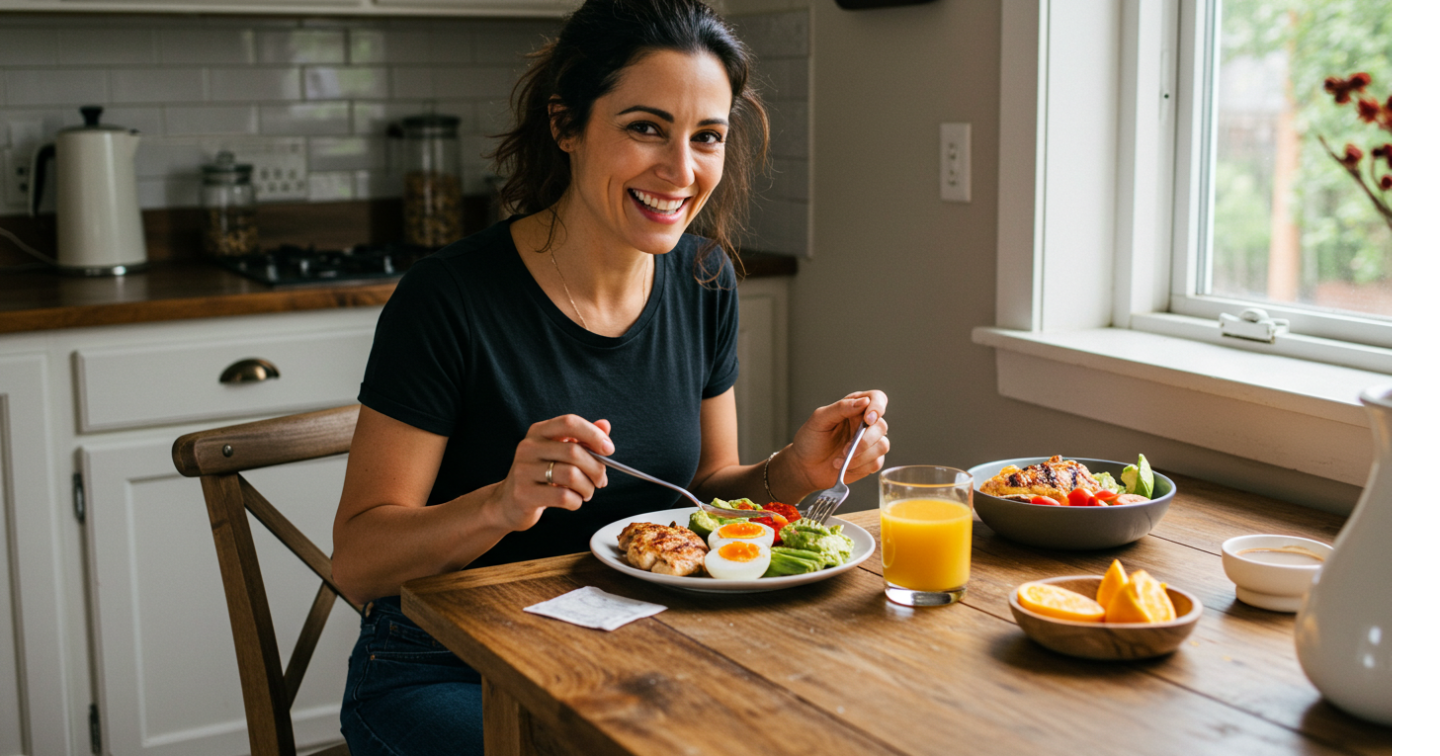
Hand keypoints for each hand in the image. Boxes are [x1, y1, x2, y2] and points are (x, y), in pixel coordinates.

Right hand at [489, 415, 612, 532]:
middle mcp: (528, 447)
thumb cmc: (541, 475)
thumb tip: (605, 425)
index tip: (609, 450)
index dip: (593, 435)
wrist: (509, 502)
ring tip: (586, 493)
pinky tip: (574, 501)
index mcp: (539, 431)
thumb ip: (582, 439)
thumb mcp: (559, 453)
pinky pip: (563, 497)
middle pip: (574, 452)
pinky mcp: (524, 494)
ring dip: (588, 488)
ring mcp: (524, 470)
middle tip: (601, 480)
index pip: (569, 422)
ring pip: (571, 475)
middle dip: (596, 468)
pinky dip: (577, 501)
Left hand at [786, 391, 889, 492]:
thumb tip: (864, 401)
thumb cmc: (810, 440)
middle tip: (846, 449)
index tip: (868, 419)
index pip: (877, 398)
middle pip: (881, 426)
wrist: (805, 467)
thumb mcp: (819, 419)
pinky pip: (876, 463)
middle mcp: (865, 423)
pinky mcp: (870, 461)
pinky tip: (844, 466)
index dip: (877, 406)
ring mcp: (870, 442)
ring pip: (882, 445)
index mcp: (855, 407)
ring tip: (839, 459)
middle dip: (865, 440)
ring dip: (861, 456)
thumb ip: (840, 408)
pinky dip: (859, 467)